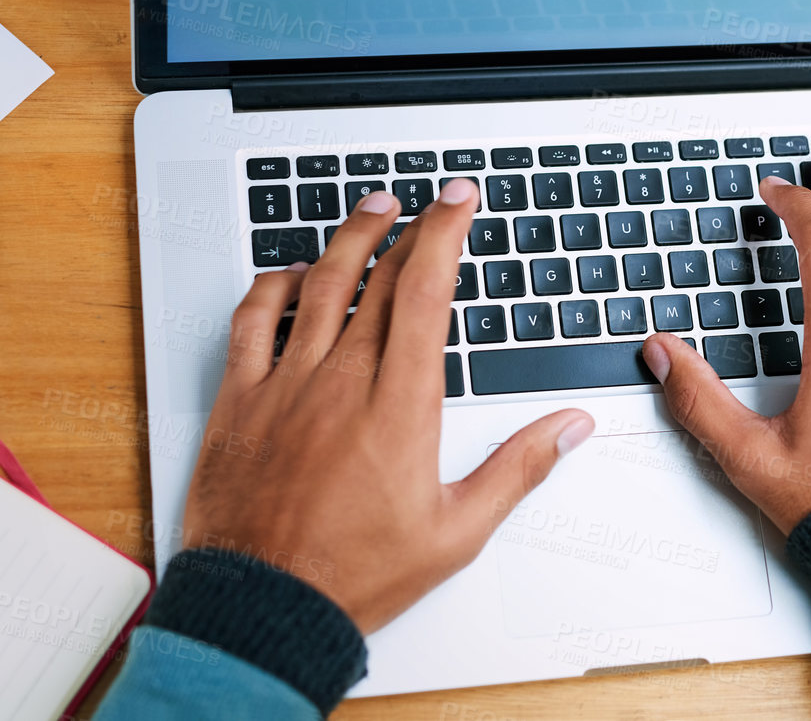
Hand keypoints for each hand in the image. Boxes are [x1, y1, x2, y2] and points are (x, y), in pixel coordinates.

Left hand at [184, 183, 593, 633]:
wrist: (263, 608)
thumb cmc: (355, 575)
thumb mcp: (458, 531)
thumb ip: (518, 469)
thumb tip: (569, 427)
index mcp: (402, 403)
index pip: (427, 289)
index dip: (445, 232)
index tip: (458, 201)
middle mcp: (343, 380)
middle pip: (379, 276)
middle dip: (411, 226)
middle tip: (430, 202)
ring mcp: (287, 385)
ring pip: (318, 284)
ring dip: (348, 238)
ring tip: (371, 210)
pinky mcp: (241, 401)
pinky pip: (252, 321)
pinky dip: (273, 286)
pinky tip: (289, 274)